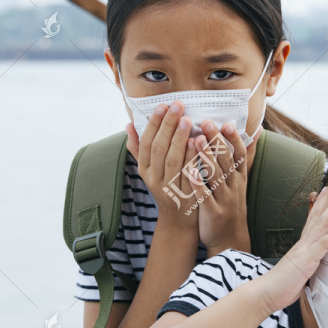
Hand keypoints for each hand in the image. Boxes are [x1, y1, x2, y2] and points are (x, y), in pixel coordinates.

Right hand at [126, 100, 199, 229]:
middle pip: (159, 149)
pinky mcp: (185, 196)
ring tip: (187, 120)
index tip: (162, 105)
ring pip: (172, 161)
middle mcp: (154, 179)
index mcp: (144, 169)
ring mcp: (169, 188)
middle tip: (178, 106)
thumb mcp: (149, 170)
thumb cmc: (166, 189)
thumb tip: (128, 125)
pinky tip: (198, 143)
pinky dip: (192, 158)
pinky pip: (188, 175)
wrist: (178, 222)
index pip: (146, 142)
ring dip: (179, 139)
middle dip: (168, 125)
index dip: (153, 124)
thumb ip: (139, 149)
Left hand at [188, 120, 252, 255]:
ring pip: (215, 175)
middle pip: (226, 160)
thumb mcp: (240, 179)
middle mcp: (233, 185)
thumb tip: (258, 129)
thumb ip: (245, 154)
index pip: (239, 153)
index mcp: (238, 176)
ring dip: (206, 157)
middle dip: (217, 140)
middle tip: (206, 122)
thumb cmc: (230, 203)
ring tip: (196, 140)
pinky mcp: (213, 212)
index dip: (233, 138)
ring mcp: (224, 199)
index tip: (225, 123)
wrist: (229, 239)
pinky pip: (205, 196)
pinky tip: (190, 172)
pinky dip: (199, 184)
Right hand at [256, 179, 327, 313]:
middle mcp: (304, 242)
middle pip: (318, 214)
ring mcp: (305, 248)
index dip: (321, 203)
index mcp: (302, 244)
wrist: (267, 292)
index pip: (313, 218)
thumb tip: (314, 261)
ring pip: (322, 223)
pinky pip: (325, 244)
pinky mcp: (308, 259)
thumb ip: (307, 261)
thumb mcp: (299, 269)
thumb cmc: (282, 284)